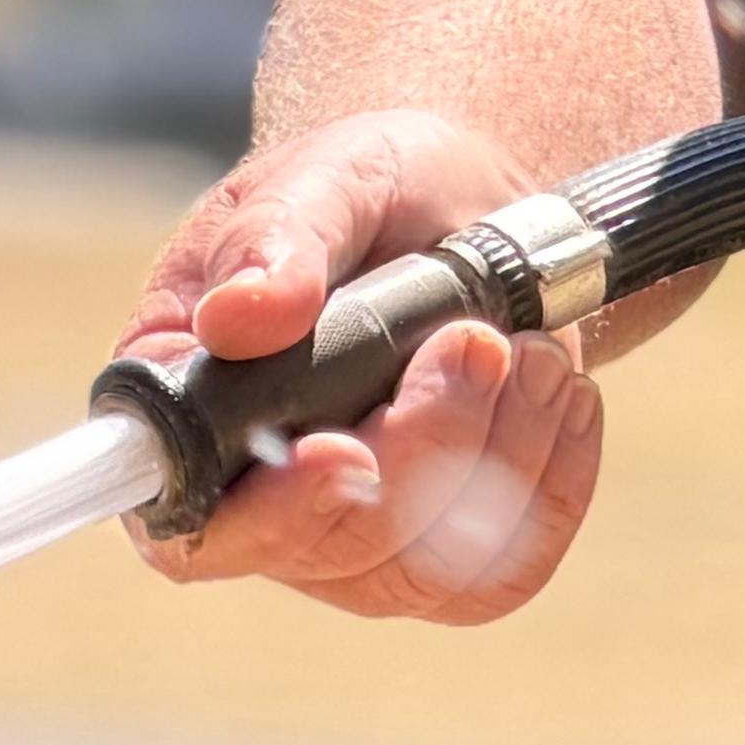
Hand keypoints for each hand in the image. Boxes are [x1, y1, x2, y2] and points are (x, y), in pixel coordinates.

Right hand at [111, 107, 607, 624]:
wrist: (472, 208)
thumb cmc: (374, 193)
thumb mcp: (328, 178)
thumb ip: (279, 239)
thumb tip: (238, 313)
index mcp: (190, 415)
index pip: (192, 525)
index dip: (271, 512)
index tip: (344, 451)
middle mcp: (260, 502)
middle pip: (338, 546)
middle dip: (429, 438)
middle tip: (477, 339)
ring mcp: (355, 543)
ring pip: (433, 565)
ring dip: (504, 444)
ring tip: (522, 343)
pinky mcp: (447, 556)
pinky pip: (508, 564)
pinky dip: (554, 470)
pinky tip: (553, 389)